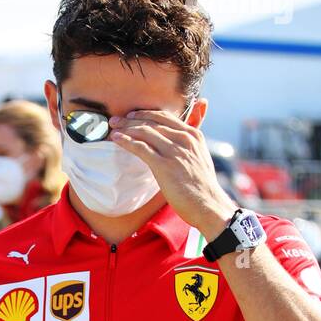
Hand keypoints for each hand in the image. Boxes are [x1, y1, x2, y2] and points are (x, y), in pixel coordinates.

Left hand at [108, 108, 236, 235]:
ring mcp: (174, 151)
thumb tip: (181, 143)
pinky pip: (141, 148)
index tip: (132, 115)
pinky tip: (116, 139)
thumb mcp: (200, 158)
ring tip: (112, 128)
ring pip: (145, 132)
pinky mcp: (164, 165)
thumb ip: (190, 146)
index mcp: (193, 135)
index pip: (165, 117)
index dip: (146, 114)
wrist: (208, 205)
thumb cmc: (202, 187)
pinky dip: (126, 141)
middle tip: (115, 120)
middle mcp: (184, 139)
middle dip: (131, 119)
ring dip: (126, 128)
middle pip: (153, 122)